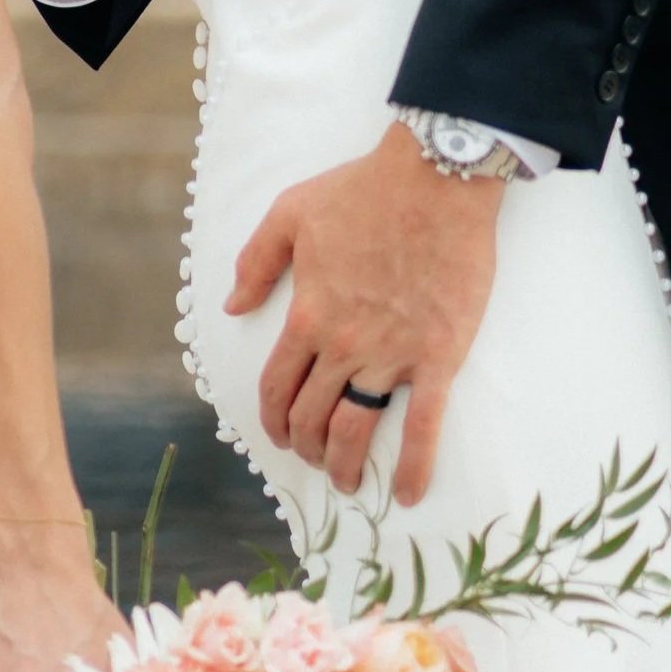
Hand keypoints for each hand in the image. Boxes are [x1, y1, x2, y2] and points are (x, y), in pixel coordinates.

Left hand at [226, 123, 501, 504]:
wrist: (434, 178)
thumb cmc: (362, 189)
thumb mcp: (289, 213)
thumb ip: (255, 263)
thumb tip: (233, 307)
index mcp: (306, 314)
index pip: (276, 386)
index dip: (272, 418)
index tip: (279, 435)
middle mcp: (342, 344)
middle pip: (313, 416)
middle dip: (307, 447)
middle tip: (314, 460)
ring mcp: (390, 355)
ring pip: (357, 429)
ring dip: (345, 465)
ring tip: (346, 484)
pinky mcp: (437, 356)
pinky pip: (423, 425)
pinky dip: (413, 466)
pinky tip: (406, 493)